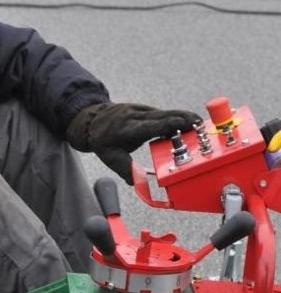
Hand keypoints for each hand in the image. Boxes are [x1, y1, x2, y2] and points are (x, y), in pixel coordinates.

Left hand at [67, 102, 200, 182]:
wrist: (91, 121)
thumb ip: (127, 171)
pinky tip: (187, 123)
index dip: (169, 124)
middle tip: (200, 124)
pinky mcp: (144, 109)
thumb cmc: (103, 142)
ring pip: (164, 112)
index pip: (150, 126)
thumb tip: (141, 184)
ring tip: (199, 123)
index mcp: (127, 129)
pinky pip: (162, 113)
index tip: (185, 124)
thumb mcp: (112, 159)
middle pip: (162, 116)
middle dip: (182, 119)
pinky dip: (174, 118)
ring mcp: (140, 109)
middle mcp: (135, 116)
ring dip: (182, 117)